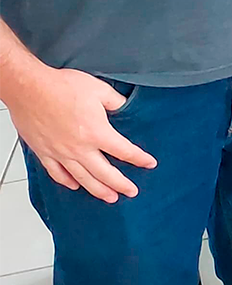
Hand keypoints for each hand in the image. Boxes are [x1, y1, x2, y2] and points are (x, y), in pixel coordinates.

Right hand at [7, 65, 156, 201]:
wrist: (30, 89)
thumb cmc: (61, 87)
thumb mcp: (100, 90)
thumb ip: (116, 102)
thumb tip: (125, 106)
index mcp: (96, 132)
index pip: (124, 151)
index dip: (139, 159)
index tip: (149, 163)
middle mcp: (79, 148)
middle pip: (104, 173)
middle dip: (121, 184)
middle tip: (131, 192)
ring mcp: (60, 153)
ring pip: (82, 178)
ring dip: (98, 190)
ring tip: (109, 197)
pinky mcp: (44, 152)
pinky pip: (56, 173)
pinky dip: (66, 182)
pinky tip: (74, 186)